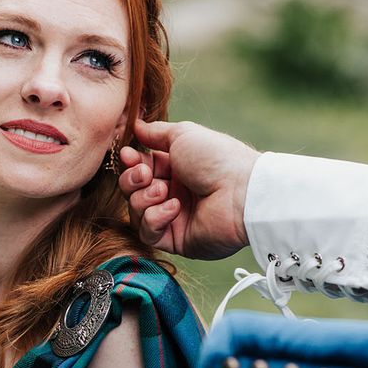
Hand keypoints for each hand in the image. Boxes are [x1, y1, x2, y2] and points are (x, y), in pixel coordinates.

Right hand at [119, 121, 258, 259]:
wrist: (240, 192)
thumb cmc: (216, 159)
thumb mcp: (183, 135)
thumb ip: (155, 132)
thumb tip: (135, 126)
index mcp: (176, 169)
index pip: (140, 169)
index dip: (130, 163)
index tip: (127, 155)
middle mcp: (173, 194)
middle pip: (133, 191)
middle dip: (133, 181)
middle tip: (146, 175)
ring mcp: (174, 219)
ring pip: (136, 212)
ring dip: (144, 199)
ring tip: (163, 192)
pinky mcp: (176, 241)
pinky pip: (148, 233)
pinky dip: (154, 219)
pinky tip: (174, 208)